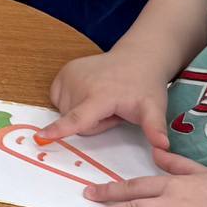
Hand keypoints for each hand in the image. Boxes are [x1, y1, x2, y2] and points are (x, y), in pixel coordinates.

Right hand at [46, 53, 171, 153]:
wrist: (137, 58)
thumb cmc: (145, 86)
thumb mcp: (154, 109)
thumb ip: (155, 129)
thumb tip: (164, 148)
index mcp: (102, 95)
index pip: (79, 117)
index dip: (61, 129)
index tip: (42, 136)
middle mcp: (81, 83)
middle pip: (76, 122)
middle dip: (92, 122)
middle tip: (112, 110)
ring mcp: (70, 75)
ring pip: (66, 112)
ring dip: (82, 112)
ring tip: (103, 100)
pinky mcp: (63, 72)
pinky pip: (58, 99)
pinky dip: (72, 101)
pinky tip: (90, 92)